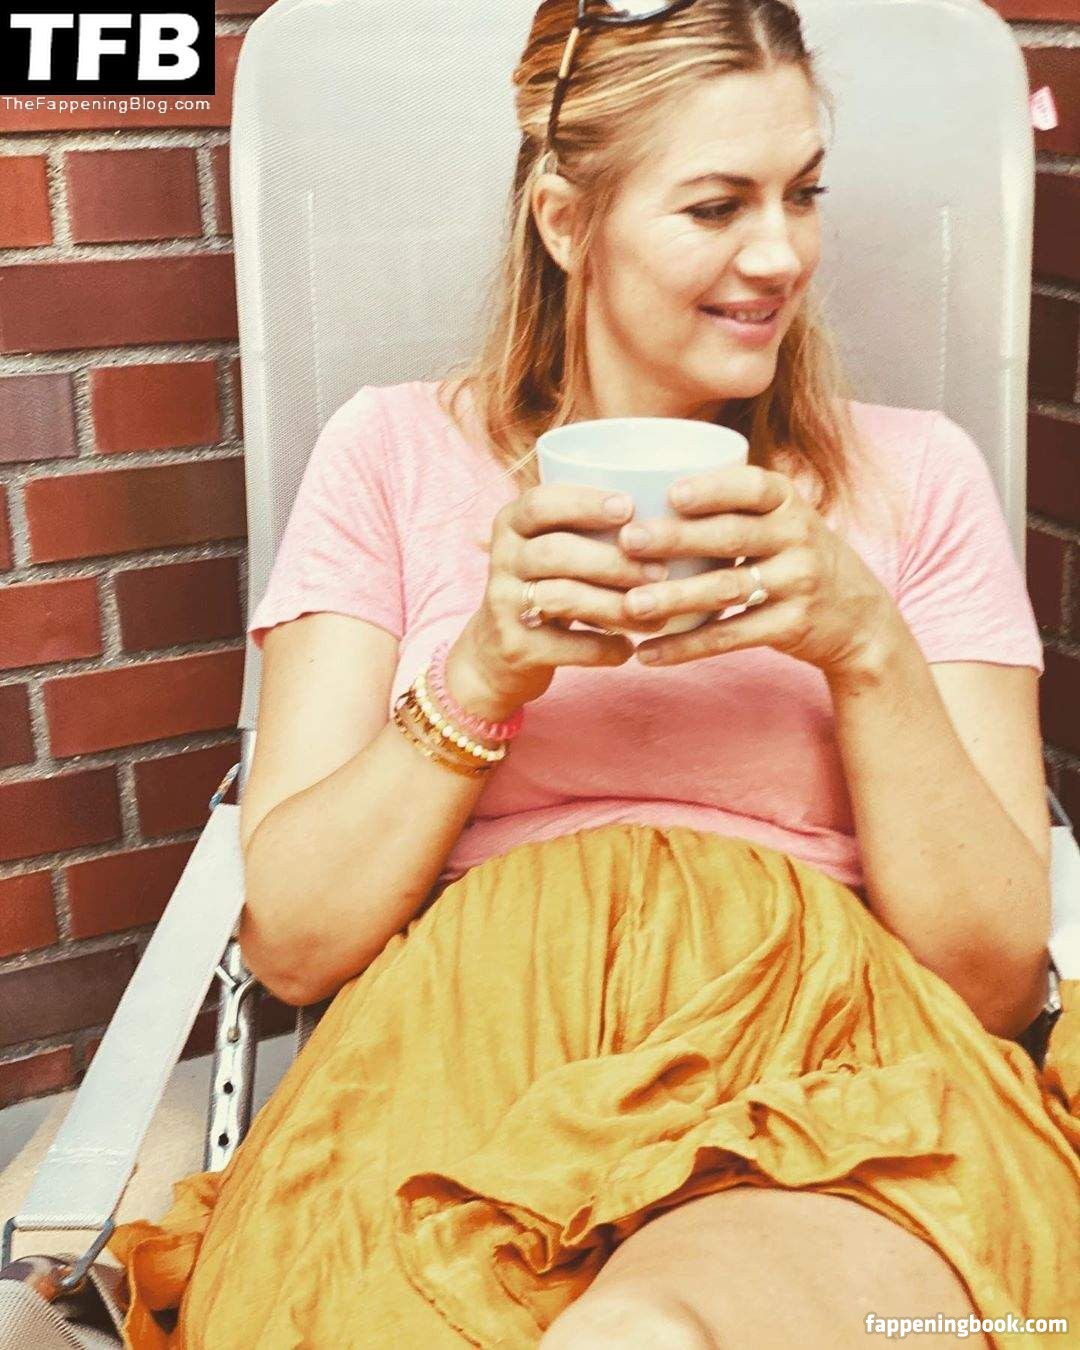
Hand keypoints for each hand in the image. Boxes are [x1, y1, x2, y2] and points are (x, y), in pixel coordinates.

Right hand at [447, 483, 670, 720]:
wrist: (496, 654)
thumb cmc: (545, 588)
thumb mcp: (552, 552)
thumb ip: (588, 532)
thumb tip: (662, 523)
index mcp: (511, 524)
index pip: (541, 503)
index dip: (585, 504)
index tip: (629, 507)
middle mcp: (501, 558)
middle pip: (556, 551)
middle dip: (612, 561)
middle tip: (660, 572)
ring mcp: (502, 603)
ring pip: (562, 598)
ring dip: (615, 606)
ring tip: (656, 617)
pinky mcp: (514, 646)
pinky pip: (567, 646)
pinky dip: (603, 649)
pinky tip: (627, 649)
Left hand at [616, 463, 899, 678]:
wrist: (857, 616)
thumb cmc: (794, 556)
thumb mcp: (781, 519)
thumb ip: (732, 504)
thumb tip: (643, 488)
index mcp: (788, 501)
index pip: (752, 486)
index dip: (713, 489)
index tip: (671, 492)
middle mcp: (798, 537)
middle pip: (731, 536)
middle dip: (676, 538)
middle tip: (627, 541)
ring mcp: (798, 583)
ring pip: (727, 589)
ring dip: (676, 597)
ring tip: (631, 605)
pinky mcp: (791, 626)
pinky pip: (731, 636)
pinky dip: (687, 647)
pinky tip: (649, 653)